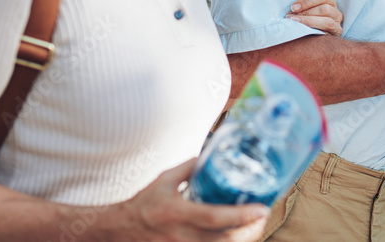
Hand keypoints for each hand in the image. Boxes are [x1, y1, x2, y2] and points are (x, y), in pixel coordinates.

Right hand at [120, 159, 267, 240]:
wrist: (122, 228)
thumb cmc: (144, 202)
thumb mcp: (164, 179)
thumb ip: (188, 167)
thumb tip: (211, 153)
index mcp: (176, 213)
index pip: (214, 218)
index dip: (240, 216)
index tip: (261, 208)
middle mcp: (181, 235)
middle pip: (223, 240)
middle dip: (249, 230)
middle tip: (262, 216)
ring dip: (241, 239)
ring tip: (254, 225)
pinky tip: (236, 234)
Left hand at [287, 0, 342, 35]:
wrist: (306, 35)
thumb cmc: (306, 12)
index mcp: (330, 1)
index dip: (308, 0)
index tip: (293, 6)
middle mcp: (336, 11)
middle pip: (325, 8)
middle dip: (306, 12)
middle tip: (291, 15)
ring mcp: (337, 23)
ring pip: (327, 20)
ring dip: (308, 20)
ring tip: (294, 21)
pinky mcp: (336, 33)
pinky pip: (328, 29)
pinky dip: (314, 27)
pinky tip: (303, 28)